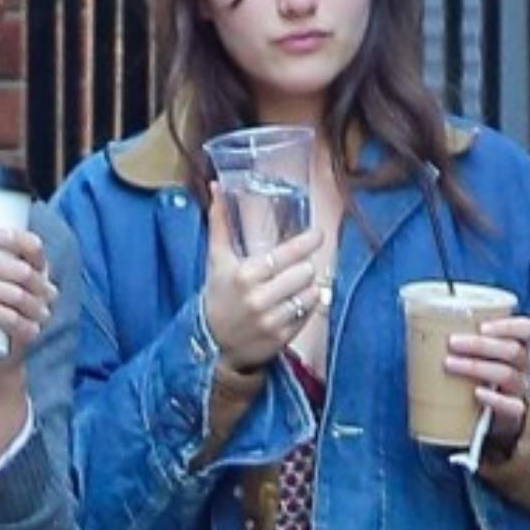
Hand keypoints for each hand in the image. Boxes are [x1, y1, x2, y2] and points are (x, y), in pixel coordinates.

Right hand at [199, 205, 325, 370]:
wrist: (211, 342)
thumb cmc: (218, 294)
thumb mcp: (217, 259)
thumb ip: (220, 223)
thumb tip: (216, 187)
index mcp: (245, 275)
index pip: (286, 254)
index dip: (307, 242)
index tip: (318, 235)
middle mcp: (258, 298)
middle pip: (305, 272)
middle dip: (305, 267)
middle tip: (299, 267)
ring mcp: (271, 320)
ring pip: (311, 294)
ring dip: (309, 287)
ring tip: (298, 285)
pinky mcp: (281, 338)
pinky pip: (308, 315)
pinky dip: (307, 306)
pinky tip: (295, 303)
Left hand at [443, 314, 529, 456]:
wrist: (494, 416)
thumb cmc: (480, 375)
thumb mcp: (476, 353)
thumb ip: (461, 337)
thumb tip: (416, 322)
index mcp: (518, 345)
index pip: (525, 329)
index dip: (507, 325)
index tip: (482, 326)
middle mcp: (523, 366)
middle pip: (512, 351)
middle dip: (481, 345)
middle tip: (452, 342)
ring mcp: (520, 389)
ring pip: (507, 374)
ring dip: (477, 366)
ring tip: (449, 363)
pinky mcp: (514, 413)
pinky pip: (512, 406)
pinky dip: (494, 399)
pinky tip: (477, 393)